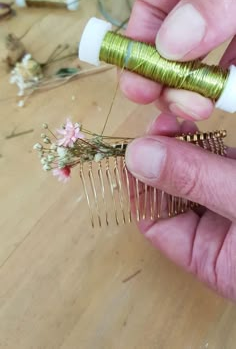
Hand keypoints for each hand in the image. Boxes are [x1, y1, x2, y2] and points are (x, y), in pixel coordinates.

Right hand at [120, 0, 235, 120]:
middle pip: (180, 36)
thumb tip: (172, 45)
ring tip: (203, 105)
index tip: (138, 86)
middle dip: (172, 75)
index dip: (139, 49)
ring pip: (215, 49)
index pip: (152, 5)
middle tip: (177, 104)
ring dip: (205, 82)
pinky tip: (230, 91)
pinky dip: (234, 74)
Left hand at [125, 113, 235, 300]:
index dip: (139, 185)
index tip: (133, 149)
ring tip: (177, 123)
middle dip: (162, 157)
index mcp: (211, 259)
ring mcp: (231, 206)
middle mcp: (219, 235)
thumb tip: (138, 156)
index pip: (155, 222)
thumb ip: (196, 181)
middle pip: (173, 193)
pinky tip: (196, 129)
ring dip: (182, 147)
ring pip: (196, 175)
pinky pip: (218, 165)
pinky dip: (206, 145)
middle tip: (160, 126)